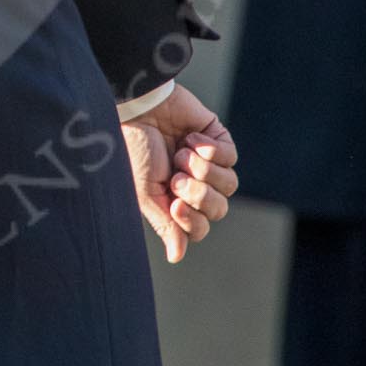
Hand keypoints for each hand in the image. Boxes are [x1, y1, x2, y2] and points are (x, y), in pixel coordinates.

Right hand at [119, 82, 238, 264]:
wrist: (138, 109)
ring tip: (181, 153)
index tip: (174, 204)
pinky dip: (210, 149)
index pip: (201, 227)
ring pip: (230, 185)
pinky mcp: (218, 138)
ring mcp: (208, 161)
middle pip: (219, 209)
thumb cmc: (134, 149)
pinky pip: (231, 157)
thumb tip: (177, 257)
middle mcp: (195, 184)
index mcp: (175, 199)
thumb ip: (166, 224)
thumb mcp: (146, 193)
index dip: (192, 220)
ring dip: (203, 170)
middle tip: (177, 176)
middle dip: (199, 194)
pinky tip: (190, 138)